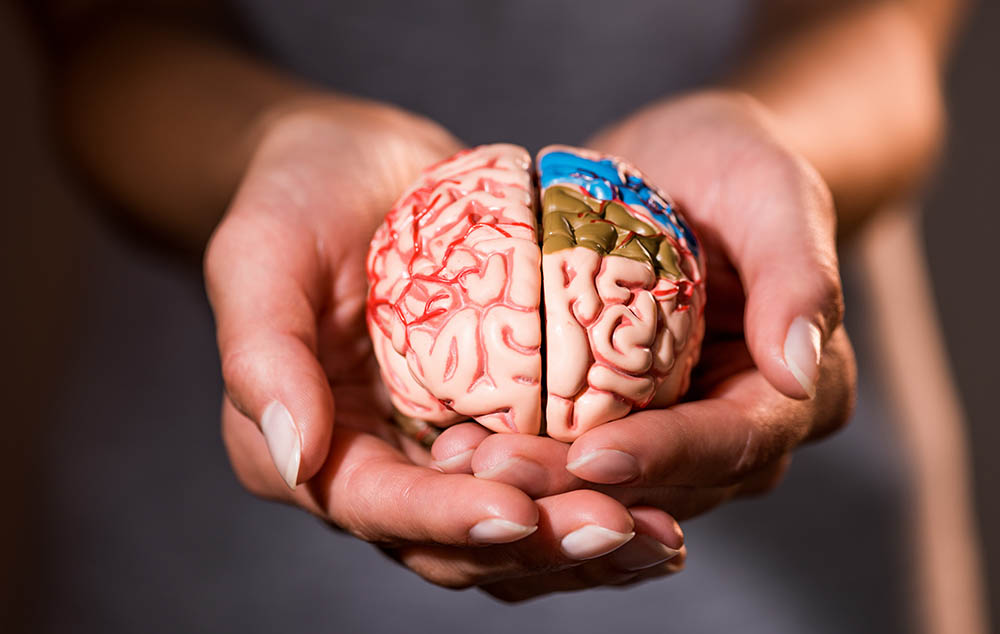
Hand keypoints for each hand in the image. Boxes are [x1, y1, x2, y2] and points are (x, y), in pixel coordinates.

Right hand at [205, 98, 684, 598]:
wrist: (355, 167)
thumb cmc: (296, 198)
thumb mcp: (261, 255)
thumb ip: (264, 354)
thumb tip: (295, 457)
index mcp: (309, 452)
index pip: (377, 508)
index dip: (445, 518)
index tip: (517, 512)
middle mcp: (376, 470)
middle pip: (457, 540)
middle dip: (537, 544)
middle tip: (620, 528)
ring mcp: (438, 453)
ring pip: (511, 528)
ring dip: (581, 540)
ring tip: (660, 531)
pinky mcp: (491, 423)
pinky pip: (546, 475)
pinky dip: (598, 491)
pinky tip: (664, 492)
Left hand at [432, 91, 855, 531]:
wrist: (678, 166)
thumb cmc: (733, 166)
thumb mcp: (772, 190)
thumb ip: (799, 272)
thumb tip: (800, 370)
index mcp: (795, 395)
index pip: (733, 443)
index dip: (664, 458)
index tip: (592, 456)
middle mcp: (737, 434)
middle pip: (661, 484)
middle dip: (576, 487)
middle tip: (493, 469)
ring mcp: (672, 435)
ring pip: (607, 488)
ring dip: (535, 485)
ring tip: (458, 463)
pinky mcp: (616, 421)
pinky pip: (569, 455)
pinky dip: (519, 456)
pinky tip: (454, 446)